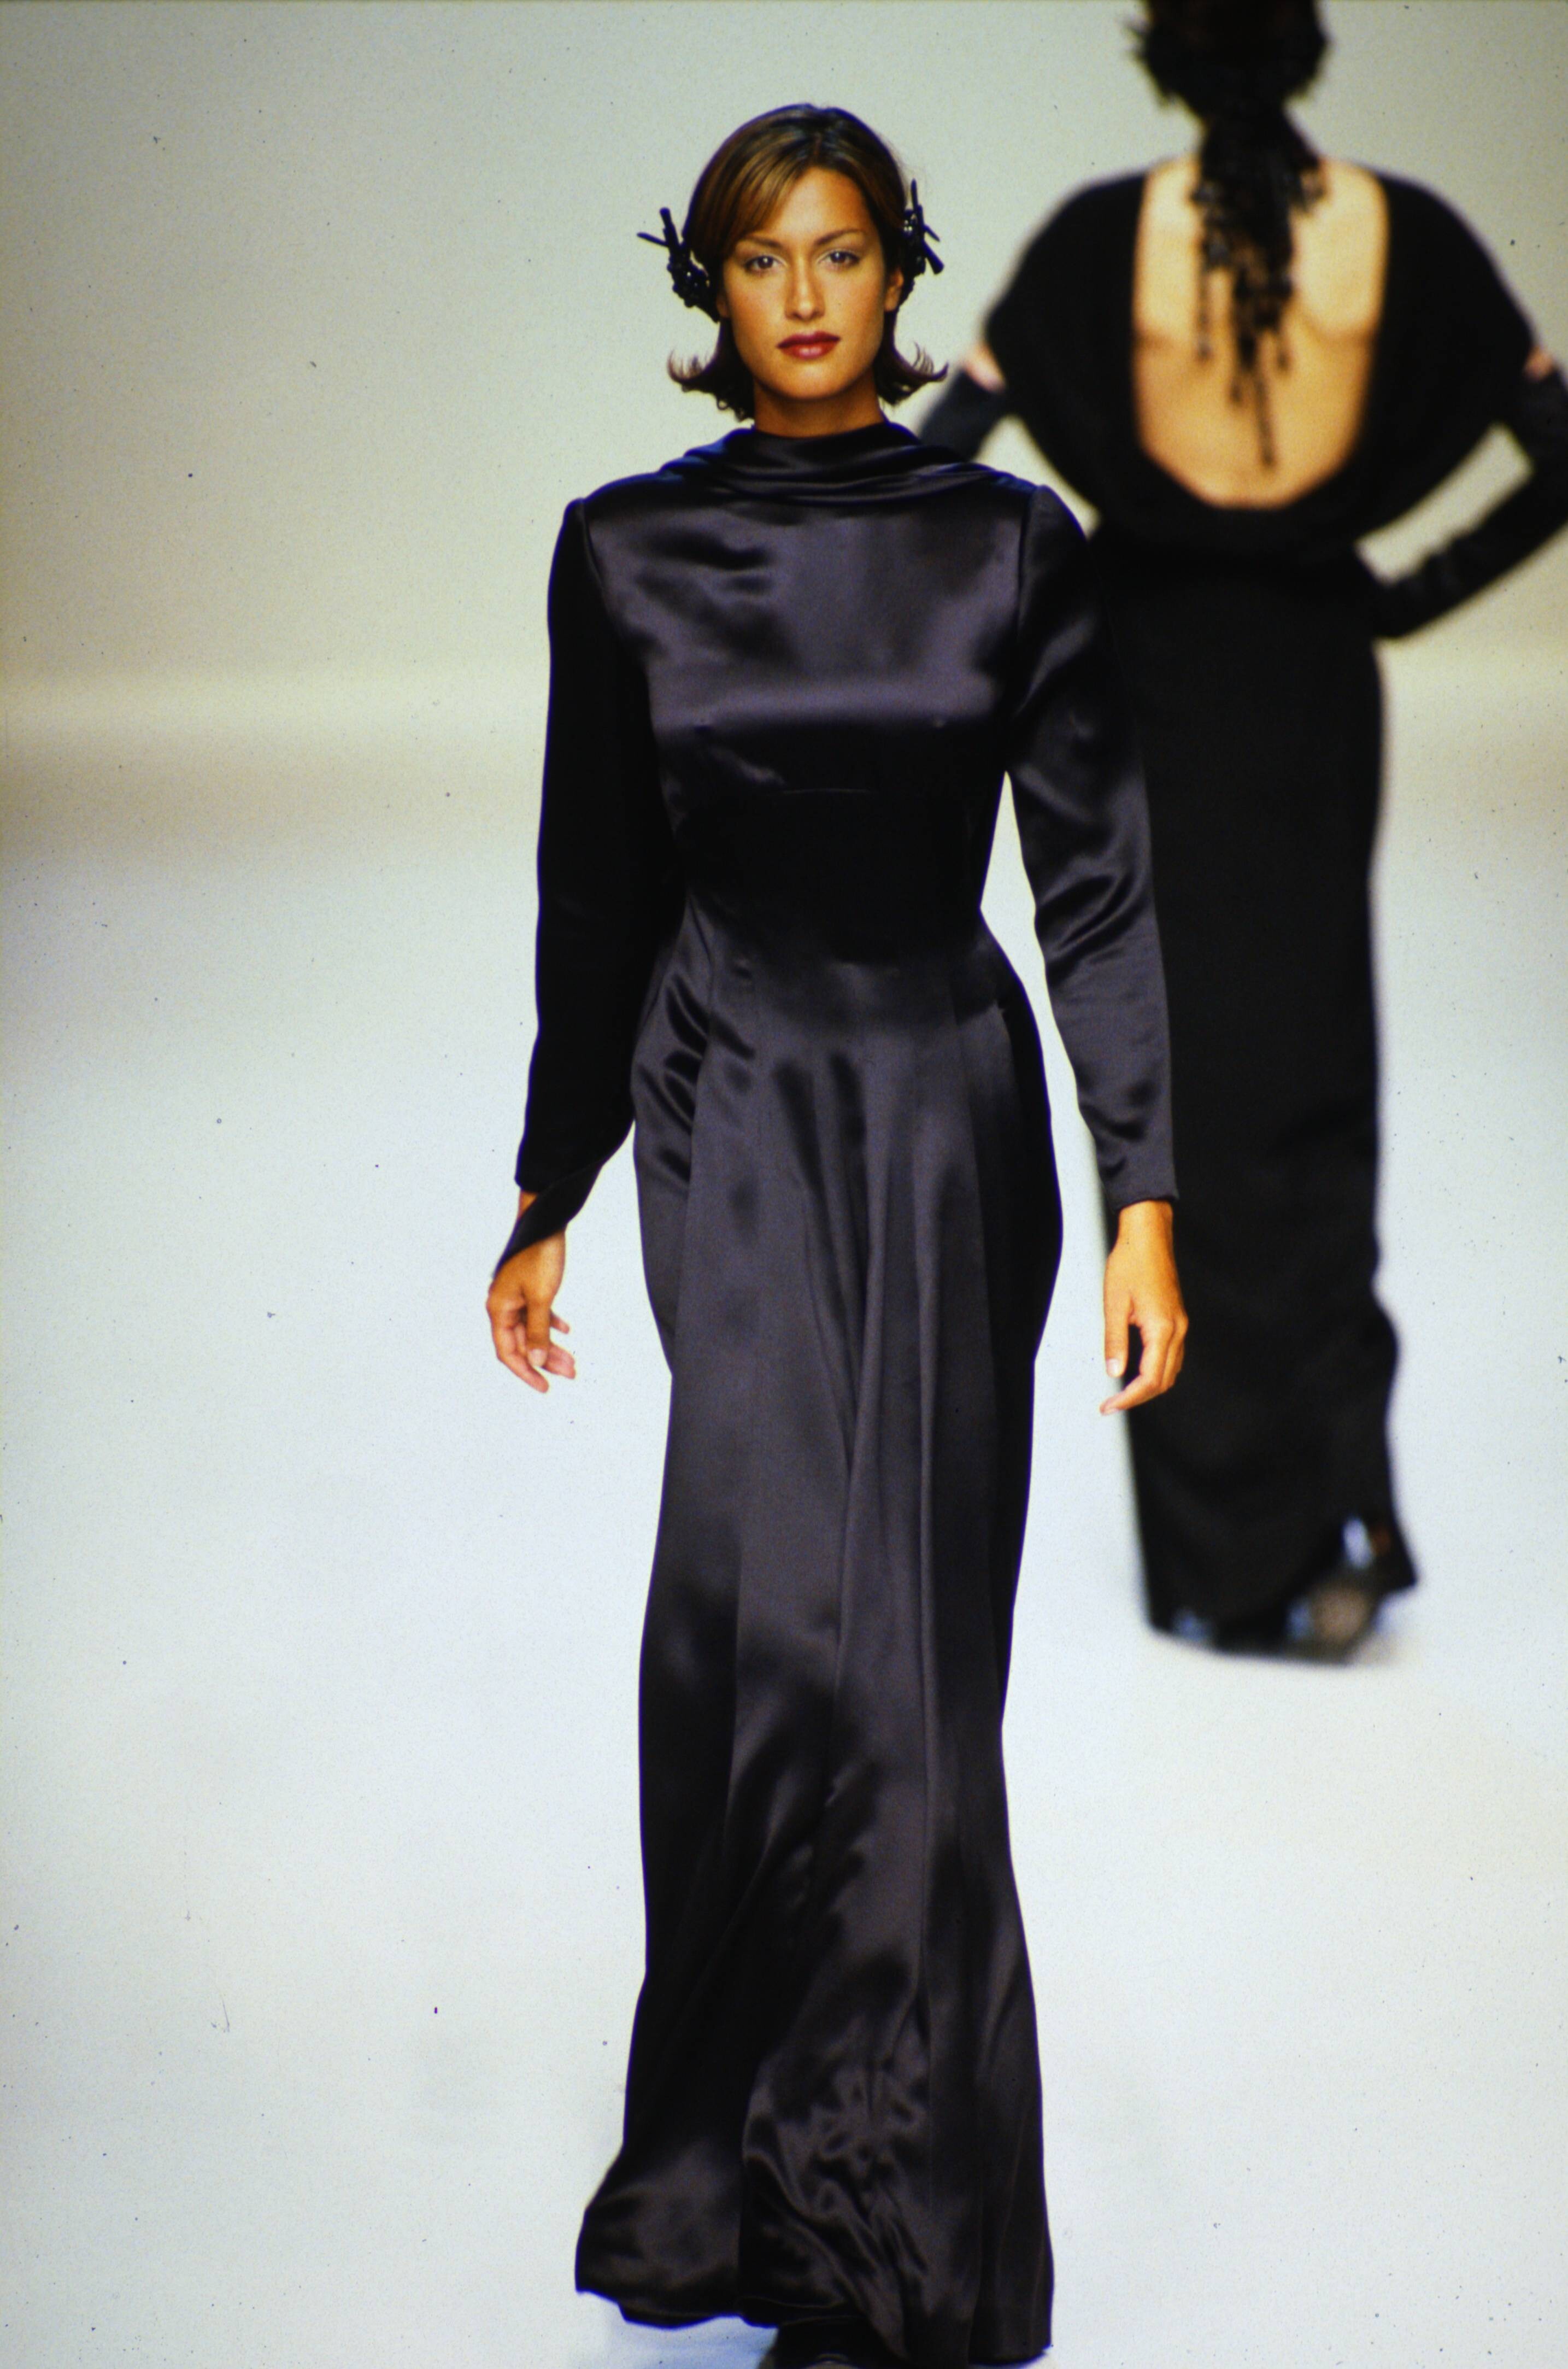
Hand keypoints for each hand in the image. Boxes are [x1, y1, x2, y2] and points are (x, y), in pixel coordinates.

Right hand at [486, 1193, 575, 1394]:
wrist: (545, 1220)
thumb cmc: (539, 1254)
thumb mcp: (541, 1297)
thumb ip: (538, 1332)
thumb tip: (536, 1362)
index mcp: (499, 1309)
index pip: (507, 1352)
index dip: (525, 1372)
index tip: (544, 1387)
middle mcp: (503, 1305)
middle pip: (521, 1343)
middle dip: (545, 1361)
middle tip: (570, 1374)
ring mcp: (515, 1296)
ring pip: (531, 1330)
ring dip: (551, 1345)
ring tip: (572, 1360)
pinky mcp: (527, 1287)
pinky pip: (537, 1313)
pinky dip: (550, 1324)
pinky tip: (566, 1330)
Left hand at [1100, 1198, 1185, 1414]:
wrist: (1149, 1236)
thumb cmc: (1131, 1262)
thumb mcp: (1114, 1303)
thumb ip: (1115, 1341)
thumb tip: (1114, 1372)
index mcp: (1162, 1328)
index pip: (1150, 1379)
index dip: (1130, 1398)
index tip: (1110, 1406)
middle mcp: (1177, 1329)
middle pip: (1164, 1380)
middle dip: (1139, 1397)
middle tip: (1112, 1404)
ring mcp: (1180, 1325)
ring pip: (1171, 1370)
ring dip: (1149, 1386)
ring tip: (1123, 1393)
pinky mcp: (1177, 1319)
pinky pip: (1172, 1355)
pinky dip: (1157, 1370)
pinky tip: (1138, 1371)